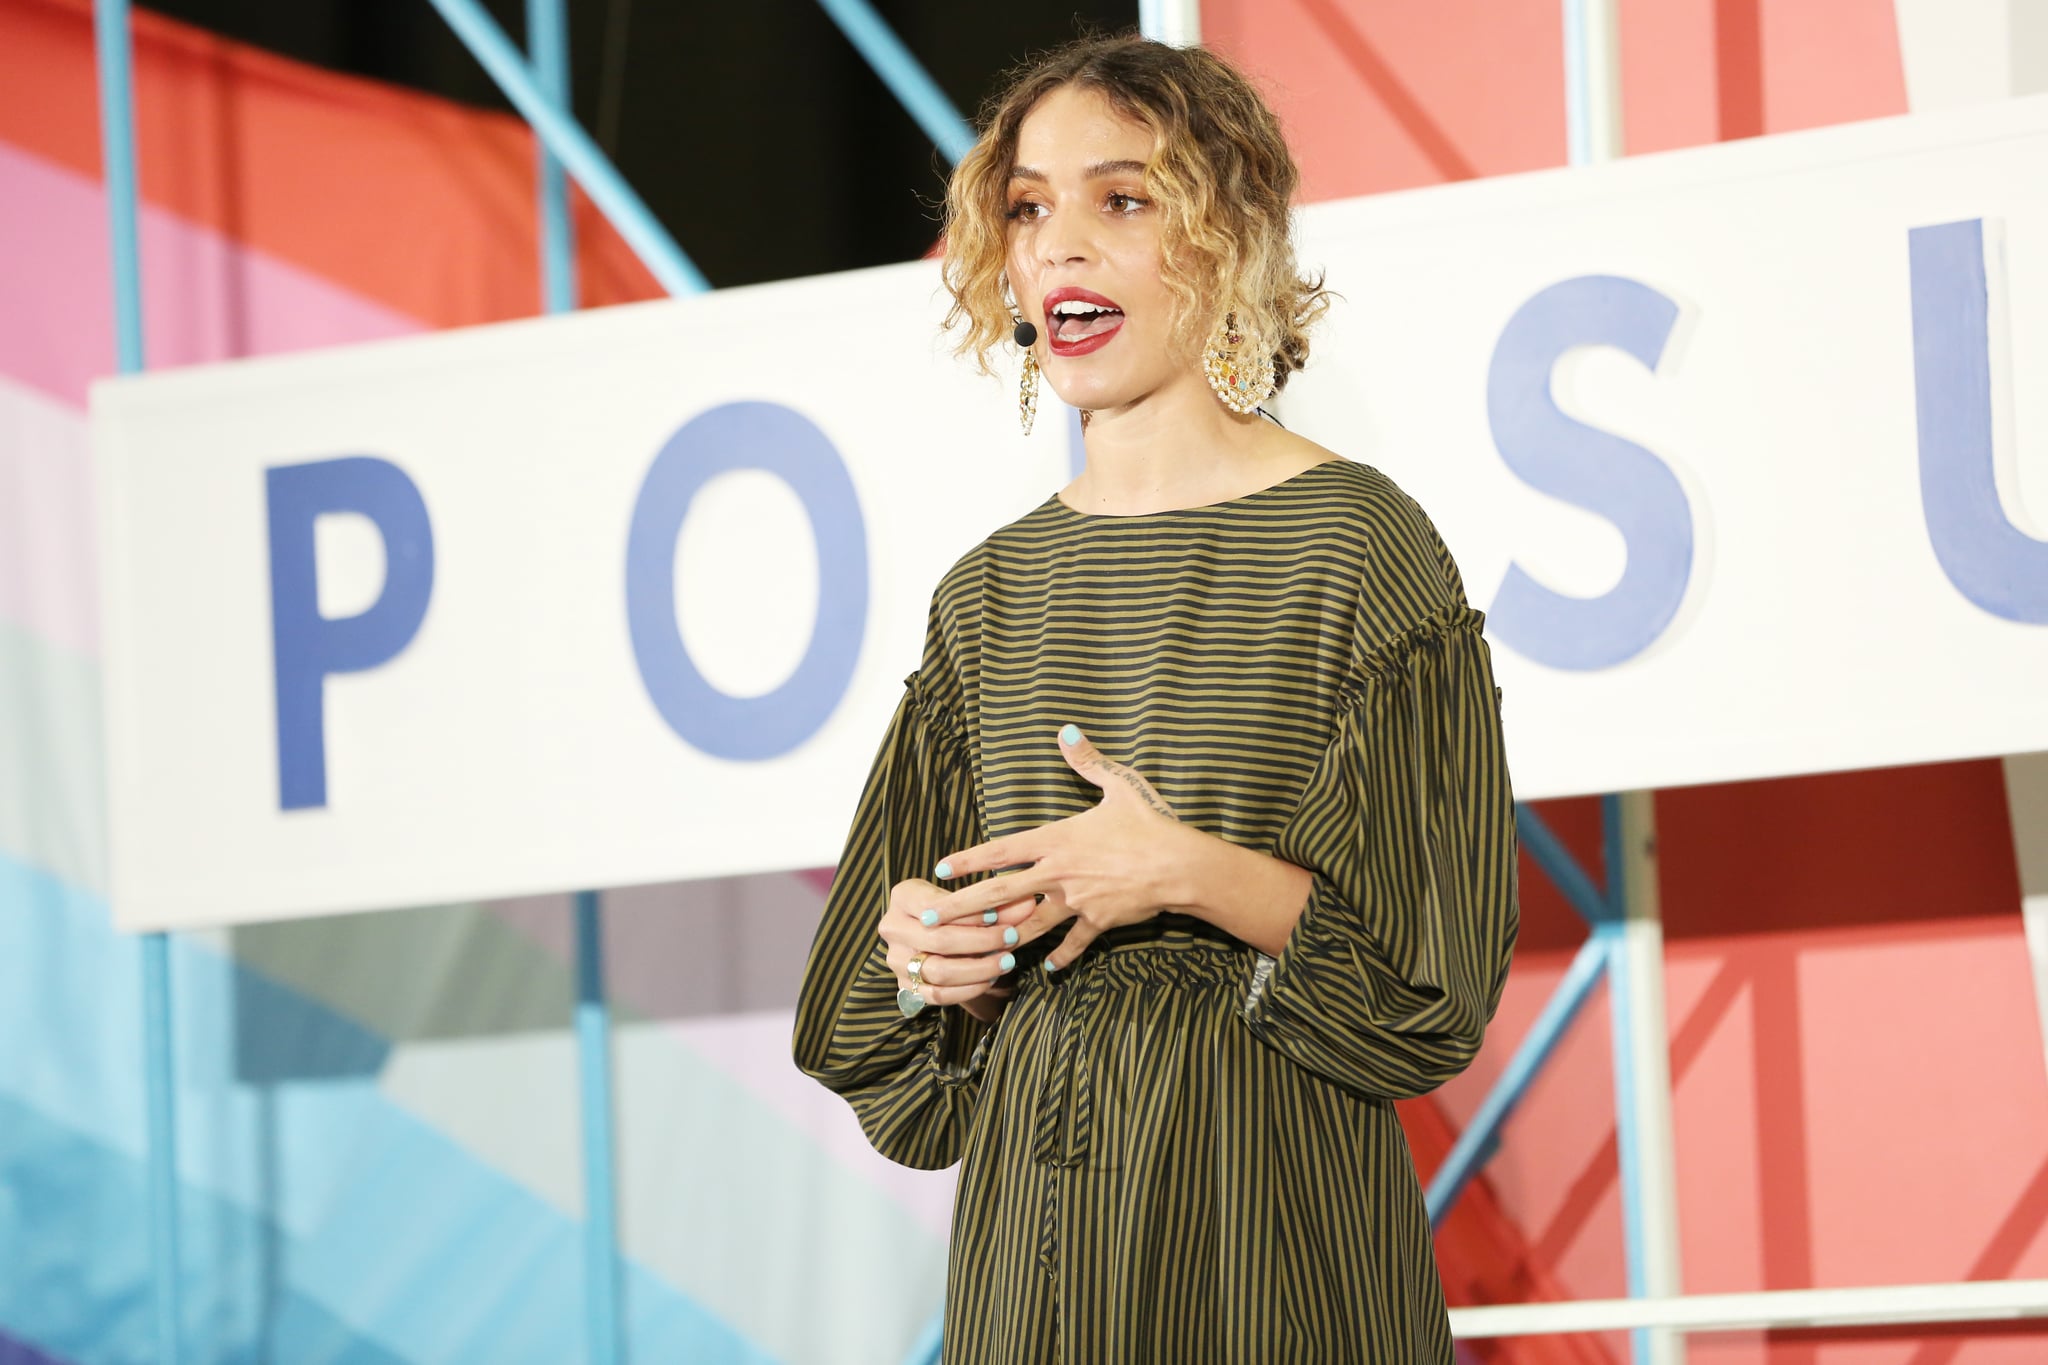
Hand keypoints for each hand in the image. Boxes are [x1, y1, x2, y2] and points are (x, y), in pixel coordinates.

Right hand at [877, 876, 1035, 1015]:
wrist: (935, 935)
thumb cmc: (955, 910)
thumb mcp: (970, 899)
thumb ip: (997, 903)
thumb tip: (1030, 903)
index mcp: (903, 896)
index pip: (938, 906)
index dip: (971, 913)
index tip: (1001, 916)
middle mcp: (892, 927)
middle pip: (939, 939)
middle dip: (981, 941)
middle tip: (1012, 938)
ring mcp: (896, 960)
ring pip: (940, 971)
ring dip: (979, 969)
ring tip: (1007, 961)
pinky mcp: (905, 986)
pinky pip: (938, 995)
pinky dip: (969, 989)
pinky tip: (991, 979)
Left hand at [930, 723, 1189, 972]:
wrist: (1179, 864)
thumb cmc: (1149, 822)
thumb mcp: (1119, 784)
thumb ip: (1088, 761)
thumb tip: (1068, 731)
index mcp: (1057, 839)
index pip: (1002, 850)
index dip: (969, 859)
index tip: (941, 867)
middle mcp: (1059, 872)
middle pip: (1000, 893)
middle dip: (962, 906)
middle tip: (931, 917)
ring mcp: (1076, 900)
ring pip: (1029, 922)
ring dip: (1002, 936)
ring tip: (976, 948)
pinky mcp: (1097, 921)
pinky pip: (1073, 942)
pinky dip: (1060, 956)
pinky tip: (1048, 969)